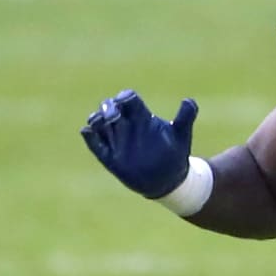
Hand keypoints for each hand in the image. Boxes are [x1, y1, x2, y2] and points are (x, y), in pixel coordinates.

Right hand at [80, 89, 198, 198]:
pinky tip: (86, 131)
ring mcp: (116, 140)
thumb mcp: (182, 135)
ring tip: (98, 122)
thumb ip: (186, 117)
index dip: (124, 97)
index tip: (125, 101)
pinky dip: (89, 136)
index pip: (128, 99)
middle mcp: (126, 125)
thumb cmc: (175, 153)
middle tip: (114, 116)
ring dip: (95, 119)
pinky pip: (95, 144)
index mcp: (142, 117)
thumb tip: (188, 100)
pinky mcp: (109, 156)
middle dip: (108, 107)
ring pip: (98, 123)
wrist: (168, 178)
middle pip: (109, 107)